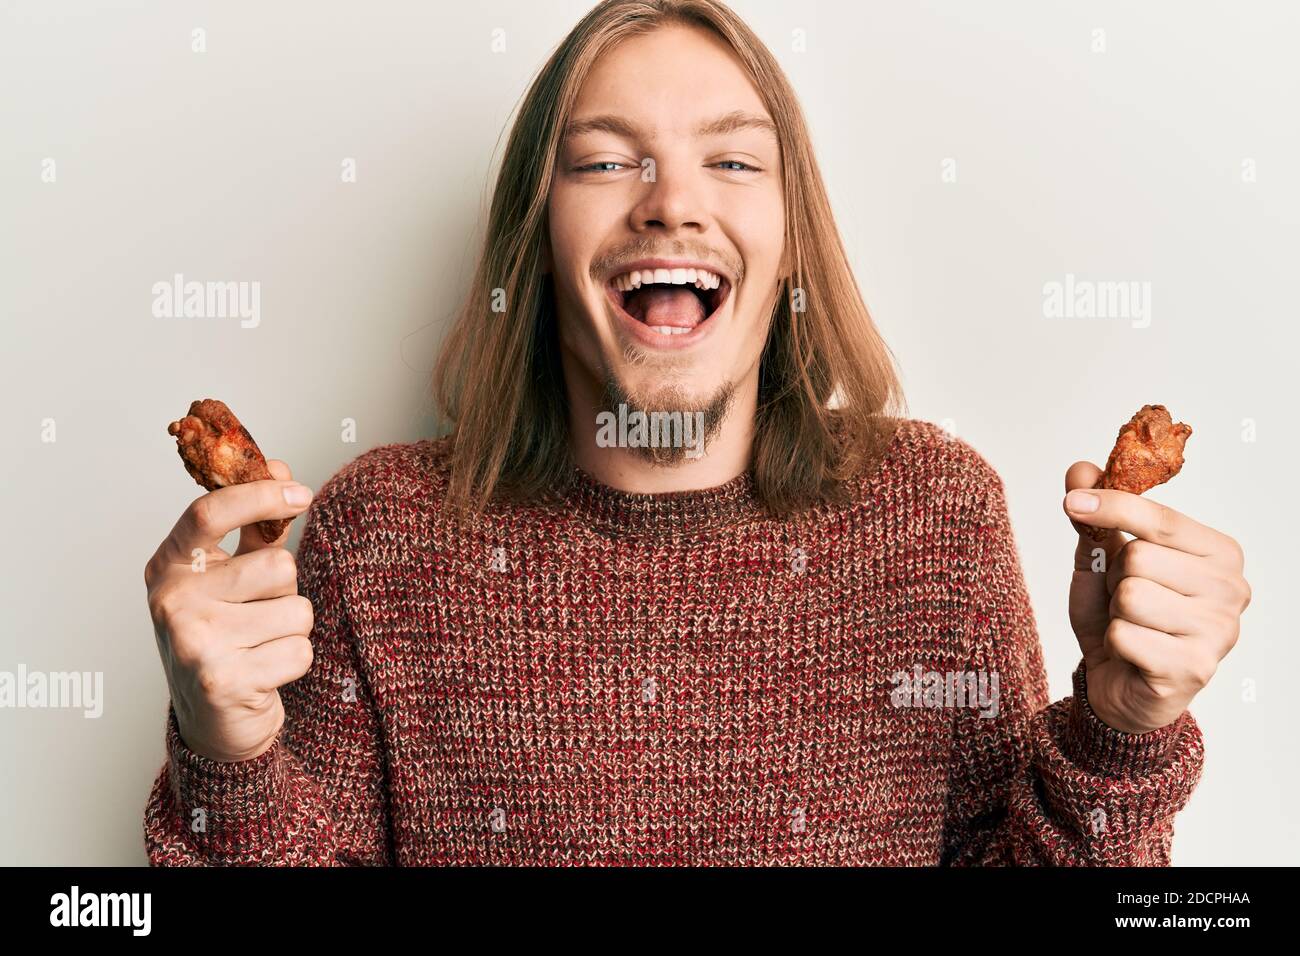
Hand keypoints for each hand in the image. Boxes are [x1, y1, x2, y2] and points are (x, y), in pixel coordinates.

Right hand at [144, 460, 315, 760]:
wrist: (212, 721)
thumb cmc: (226, 634)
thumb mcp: (231, 576)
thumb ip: (256, 526)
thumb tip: (279, 467)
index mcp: (170, 566)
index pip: (211, 510)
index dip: (261, 494)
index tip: (302, 492)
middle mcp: (172, 600)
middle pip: (278, 566)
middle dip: (286, 592)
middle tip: (258, 616)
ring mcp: (193, 642)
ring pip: (297, 611)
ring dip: (292, 629)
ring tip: (260, 645)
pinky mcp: (222, 680)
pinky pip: (299, 651)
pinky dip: (293, 663)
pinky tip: (263, 674)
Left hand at [1062, 461, 1250, 733]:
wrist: (1119, 686)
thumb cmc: (1119, 617)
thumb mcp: (1101, 561)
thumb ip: (1094, 515)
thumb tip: (1080, 469)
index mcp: (1218, 552)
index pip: (1159, 517)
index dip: (1111, 506)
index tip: (1072, 501)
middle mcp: (1232, 588)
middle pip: (1139, 557)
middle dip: (1115, 579)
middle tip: (1126, 602)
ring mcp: (1220, 631)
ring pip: (1131, 595)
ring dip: (1115, 612)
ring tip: (1132, 627)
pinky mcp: (1195, 667)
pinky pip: (1126, 635)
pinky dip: (1114, 643)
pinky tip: (1133, 654)